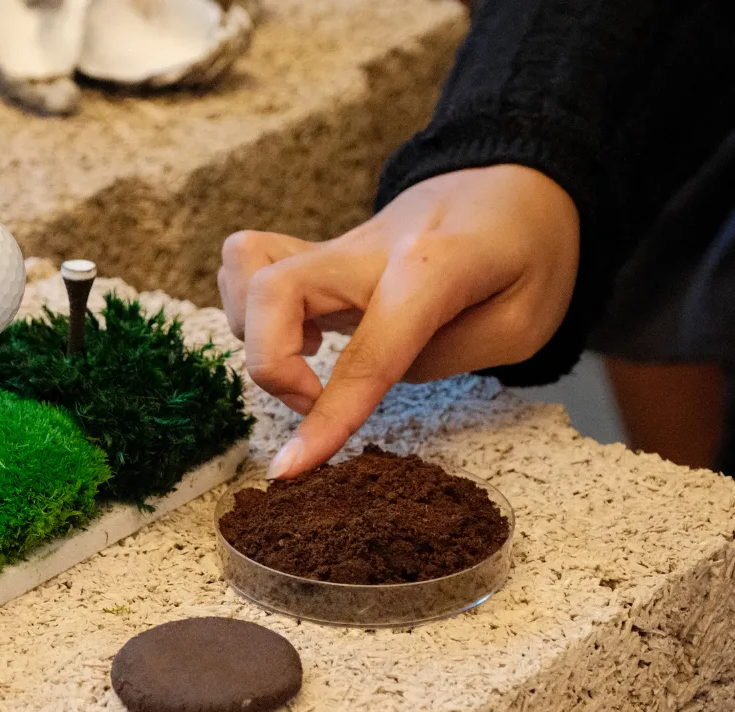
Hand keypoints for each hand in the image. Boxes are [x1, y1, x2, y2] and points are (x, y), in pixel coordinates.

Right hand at [218, 164, 579, 477]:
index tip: (290, 469)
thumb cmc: (528, 253)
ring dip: (254, 332)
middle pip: (272, 292)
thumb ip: (447, 357)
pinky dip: (247, 304)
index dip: (328, 415)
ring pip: (244, 268)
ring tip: (307, 364)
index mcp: (432, 265)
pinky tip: (295, 331)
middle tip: (316, 401)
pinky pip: (248, 260)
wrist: (515, 180)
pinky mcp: (316, 254)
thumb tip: (374, 379)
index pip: (369, 349)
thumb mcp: (525, 322)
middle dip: (273, 366)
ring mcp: (334, 247)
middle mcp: (367, 249)